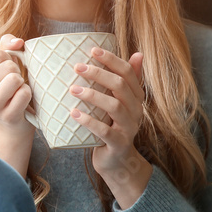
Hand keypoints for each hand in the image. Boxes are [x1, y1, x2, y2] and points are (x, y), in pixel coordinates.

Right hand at [0, 34, 35, 135]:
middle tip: (13, 82)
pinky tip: (21, 100)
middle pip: (8, 66)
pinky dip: (28, 93)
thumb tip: (18, 42)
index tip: (5, 70)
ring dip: (21, 81)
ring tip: (16, 89)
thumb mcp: (2, 62)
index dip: (8, 58)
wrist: (10, 120)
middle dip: (16, 70)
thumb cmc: (5, 84)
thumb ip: (7, 44)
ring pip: (14, 79)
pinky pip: (24, 93)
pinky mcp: (7, 117)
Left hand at [69, 47, 150, 198]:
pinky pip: (105, 131)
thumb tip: (138, 53)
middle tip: (77, 67)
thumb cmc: (113, 126)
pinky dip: (89, 121)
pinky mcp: (119, 144)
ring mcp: (129, 128)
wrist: (117, 161)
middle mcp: (136, 111)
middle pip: (121, 86)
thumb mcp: (120, 103)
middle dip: (99, 74)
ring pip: (115, 106)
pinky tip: (74, 113)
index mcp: (136, 98)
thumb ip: (127, 80)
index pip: (128, 73)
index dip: (111, 60)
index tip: (92, 50)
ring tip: (72, 89)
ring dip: (92, 95)